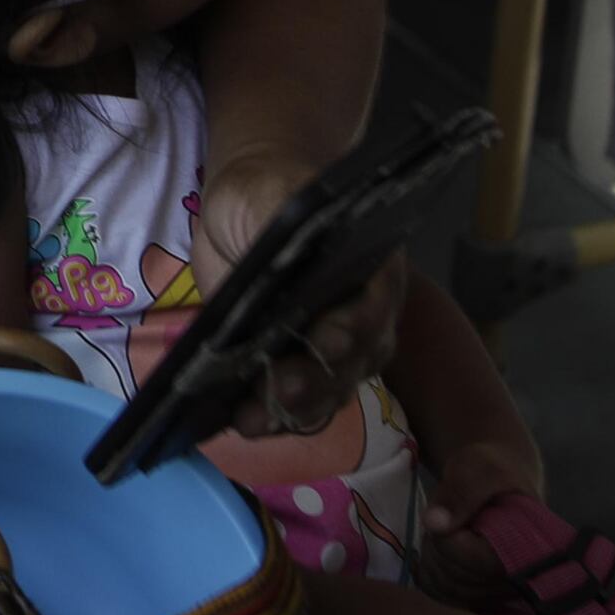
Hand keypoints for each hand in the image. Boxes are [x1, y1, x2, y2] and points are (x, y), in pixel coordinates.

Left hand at [189, 155, 403, 440]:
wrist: (245, 210)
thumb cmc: (266, 195)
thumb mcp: (274, 193)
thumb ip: (286, 215)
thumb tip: (291, 250)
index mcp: (370, 272)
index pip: (373, 308)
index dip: (352, 328)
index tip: (327, 341)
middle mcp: (363, 319)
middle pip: (350, 364)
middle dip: (315, 383)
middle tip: (280, 390)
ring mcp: (329, 351)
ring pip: (325, 394)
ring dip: (291, 411)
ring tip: (252, 419)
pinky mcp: (292, 366)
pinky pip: (295, 405)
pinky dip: (271, 418)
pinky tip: (242, 421)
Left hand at [412, 439, 551, 604]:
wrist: (497, 479)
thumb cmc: (489, 471)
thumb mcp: (475, 468)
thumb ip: (460, 491)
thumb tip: (435, 524)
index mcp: (529, 549)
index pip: (471, 563)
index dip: (447, 538)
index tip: (449, 513)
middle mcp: (521, 580)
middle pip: (456, 581)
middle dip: (438, 547)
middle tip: (446, 520)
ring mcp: (501, 594)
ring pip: (446, 592)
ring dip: (433, 560)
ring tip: (447, 533)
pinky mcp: (483, 597)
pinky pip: (444, 598)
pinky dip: (432, 574)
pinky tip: (439, 551)